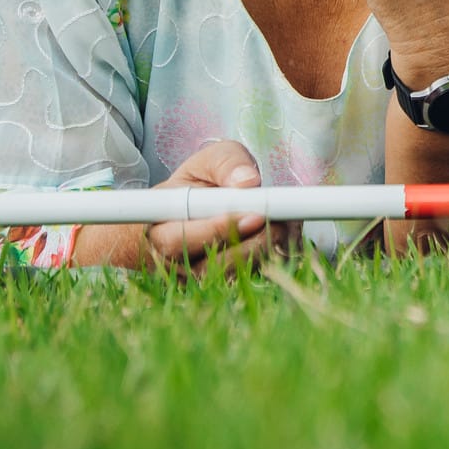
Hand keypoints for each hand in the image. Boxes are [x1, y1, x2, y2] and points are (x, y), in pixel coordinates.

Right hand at [75, 138, 293, 273]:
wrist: (190, 214)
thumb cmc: (195, 186)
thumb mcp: (206, 162)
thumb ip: (225, 163)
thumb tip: (248, 181)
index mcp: (159, 232)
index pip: (181, 241)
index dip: (219, 230)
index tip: (255, 215)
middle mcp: (176, 265)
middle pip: (213, 266)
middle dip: (254, 242)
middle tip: (281, 220)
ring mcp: (200, 280)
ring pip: (236, 276)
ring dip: (269, 251)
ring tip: (287, 223)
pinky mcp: (226, 286)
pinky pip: (253, 280)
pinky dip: (276, 258)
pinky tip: (288, 235)